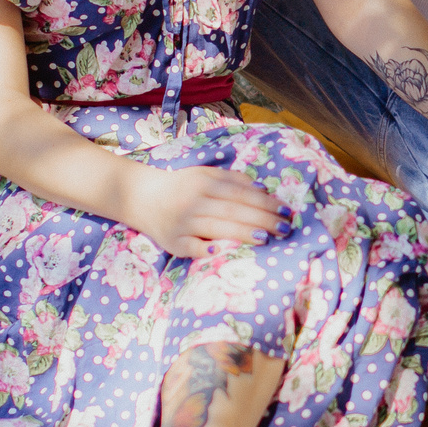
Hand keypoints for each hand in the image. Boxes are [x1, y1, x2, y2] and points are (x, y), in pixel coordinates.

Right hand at [118, 164, 287, 259]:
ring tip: (267, 238)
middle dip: (262, 219)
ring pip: (217, 227)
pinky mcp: (173, 242)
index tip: (286, 212)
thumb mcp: (205, 174)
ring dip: (243, 233)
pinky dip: (206, 249)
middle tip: (285, 228)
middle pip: (233, 211)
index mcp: (205, 182)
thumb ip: (234, 179)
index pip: (241, 193)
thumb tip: (263, 189)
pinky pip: (192, 247)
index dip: (265, 202)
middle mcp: (194, 201)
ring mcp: (183, 223)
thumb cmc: (182, 186)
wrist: (141, 197)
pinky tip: (222, 251)